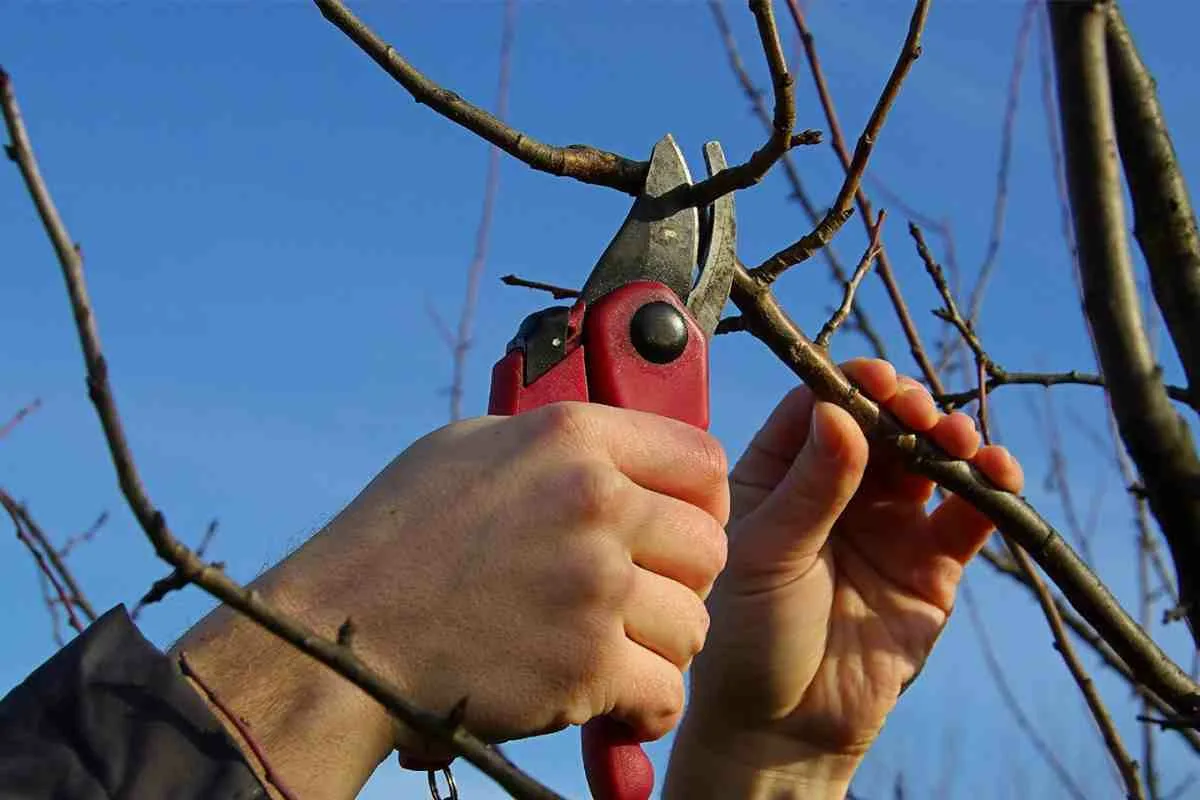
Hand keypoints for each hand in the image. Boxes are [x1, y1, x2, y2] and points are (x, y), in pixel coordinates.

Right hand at [174, 402, 727, 799]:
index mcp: (570, 437)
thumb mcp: (471, 448)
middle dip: (683, 580)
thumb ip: (556, 445)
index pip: (702, 458)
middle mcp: (594, 502)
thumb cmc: (396, 539)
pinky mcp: (585, 666)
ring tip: (618, 649)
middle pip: (709, 547)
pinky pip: (665, 693)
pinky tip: (615, 700)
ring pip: (695, 626)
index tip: (681, 529)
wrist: (342, 635)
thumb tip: (616, 454)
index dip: (702, 501)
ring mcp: (594, 586)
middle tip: (644, 599)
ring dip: (664, 647)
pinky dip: (645, 707)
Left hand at [665, 359, 1022, 798]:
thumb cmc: (750, 636)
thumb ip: (809, 488)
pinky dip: (987, 488)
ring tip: (956, 441)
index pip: (818, 408)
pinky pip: (966, 515)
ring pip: (928, 461)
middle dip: (906, 408)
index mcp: (779, 475)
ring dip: (950, 438)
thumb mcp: (767, 555)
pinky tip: (996, 473)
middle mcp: (835, 490)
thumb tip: (840, 410)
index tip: (876, 382)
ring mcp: (886, 525)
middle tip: (917, 412)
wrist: (783, 727)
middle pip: (881, 425)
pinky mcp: (931, 566)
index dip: (850, 387)